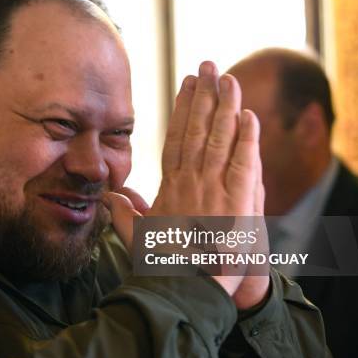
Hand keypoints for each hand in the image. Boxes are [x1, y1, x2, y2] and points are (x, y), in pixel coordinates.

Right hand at [104, 61, 267, 304]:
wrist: (186, 291)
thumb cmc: (165, 266)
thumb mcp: (139, 237)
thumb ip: (126, 212)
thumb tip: (109, 195)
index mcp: (170, 188)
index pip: (176, 138)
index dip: (182, 109)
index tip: (187, 84)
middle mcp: (190, 182)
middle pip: (197, 130)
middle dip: (204, 95)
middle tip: (209, 65)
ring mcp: (213, 190)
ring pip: (219, 139)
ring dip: (225, 107)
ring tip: (229, 78)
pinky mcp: (237, 202)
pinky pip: (243, 164)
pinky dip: (246, 139)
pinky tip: (248, 115)